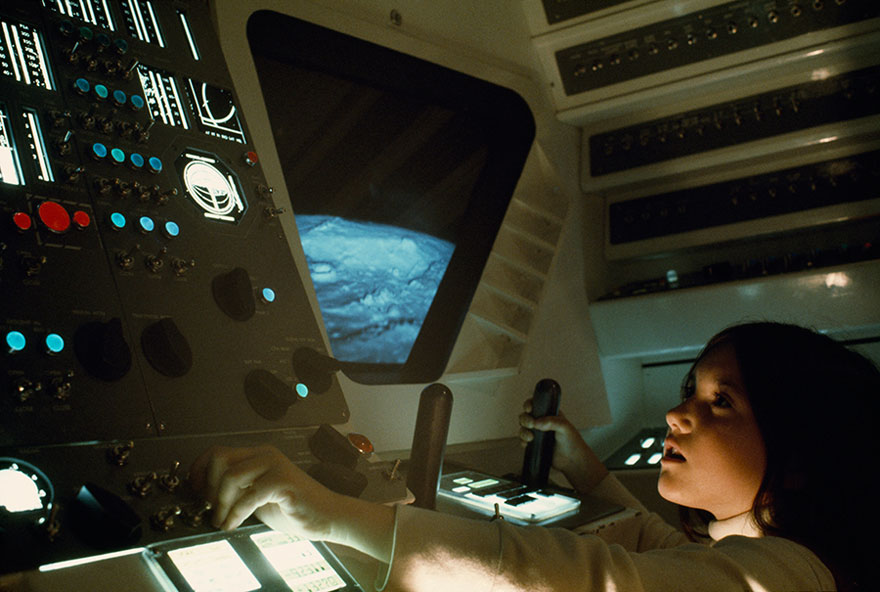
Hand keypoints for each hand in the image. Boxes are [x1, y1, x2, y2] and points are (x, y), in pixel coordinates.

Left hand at [188, 445, 393, 561]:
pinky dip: (236, 512)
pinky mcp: (284, 481)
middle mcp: (266, 454)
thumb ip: (236, 491)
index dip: (199, 470)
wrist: (327, 516)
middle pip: (219, 459)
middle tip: (209, 511)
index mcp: (258, 455)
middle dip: (208, 488)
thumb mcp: (257, 497)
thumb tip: (204, 497)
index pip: (217, 451)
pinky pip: (249, 494)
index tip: (193, 491)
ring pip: (231, 475)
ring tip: (222, 520)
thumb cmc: (294, 508)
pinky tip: (234, 524)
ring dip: (220, 503)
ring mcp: (276, 465)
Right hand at [519, 400, 607, 492]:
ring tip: (530, 438)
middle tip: (531, 425)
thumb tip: (536, 422)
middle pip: (526, 415)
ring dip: (523, 431)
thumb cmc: (573, 441)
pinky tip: (527, 444)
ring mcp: (537, 433)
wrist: (573, 460)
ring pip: (523, 428)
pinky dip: (522, 441)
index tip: (529, 409)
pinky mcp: (534, 444)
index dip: (529, 404)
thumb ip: (552, 422)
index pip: (536, 404)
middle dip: (525, 419)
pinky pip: (523, 440)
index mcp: (550, 414)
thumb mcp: (565, 427)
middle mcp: (542, 422)